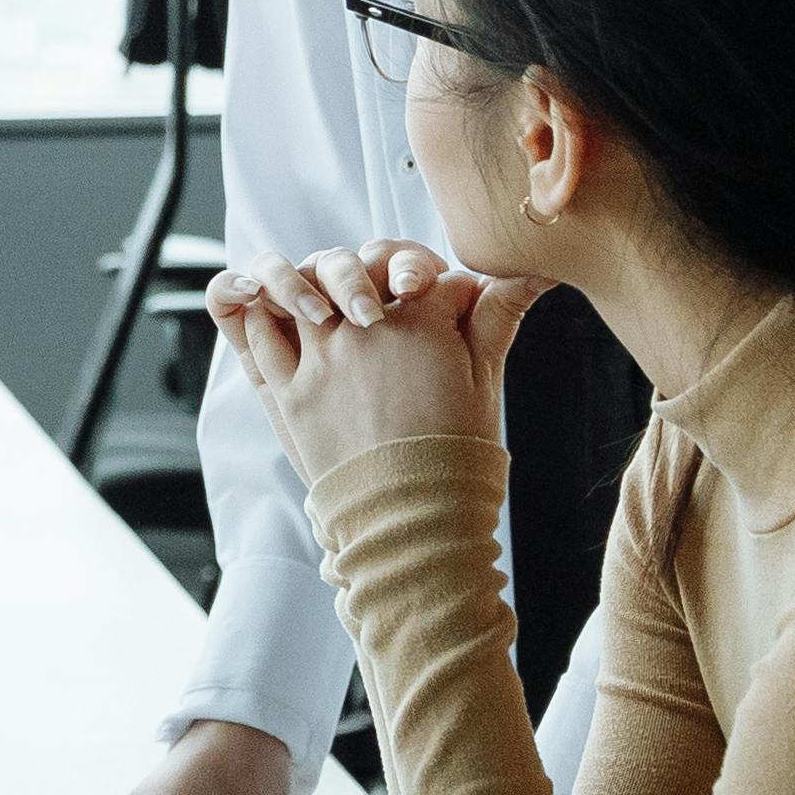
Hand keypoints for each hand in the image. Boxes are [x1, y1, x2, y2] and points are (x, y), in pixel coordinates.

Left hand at [211, 245, 551, 478]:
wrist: (410, 523)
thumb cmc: (458, 458)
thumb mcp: (486, 383)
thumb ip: (498, 318)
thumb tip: (531, 272)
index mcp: (421, 324)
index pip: (434, 279)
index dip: (448, 293)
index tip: (456, 315)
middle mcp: (366, 329)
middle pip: (364, 270)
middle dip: (380, 278)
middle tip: (391, 302)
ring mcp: (322, 359)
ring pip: (306, 288)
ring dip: (318, 287)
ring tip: (334, 306)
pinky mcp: (289, 391)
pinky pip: (263, 332)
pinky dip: (267, 313)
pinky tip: (281, 315)